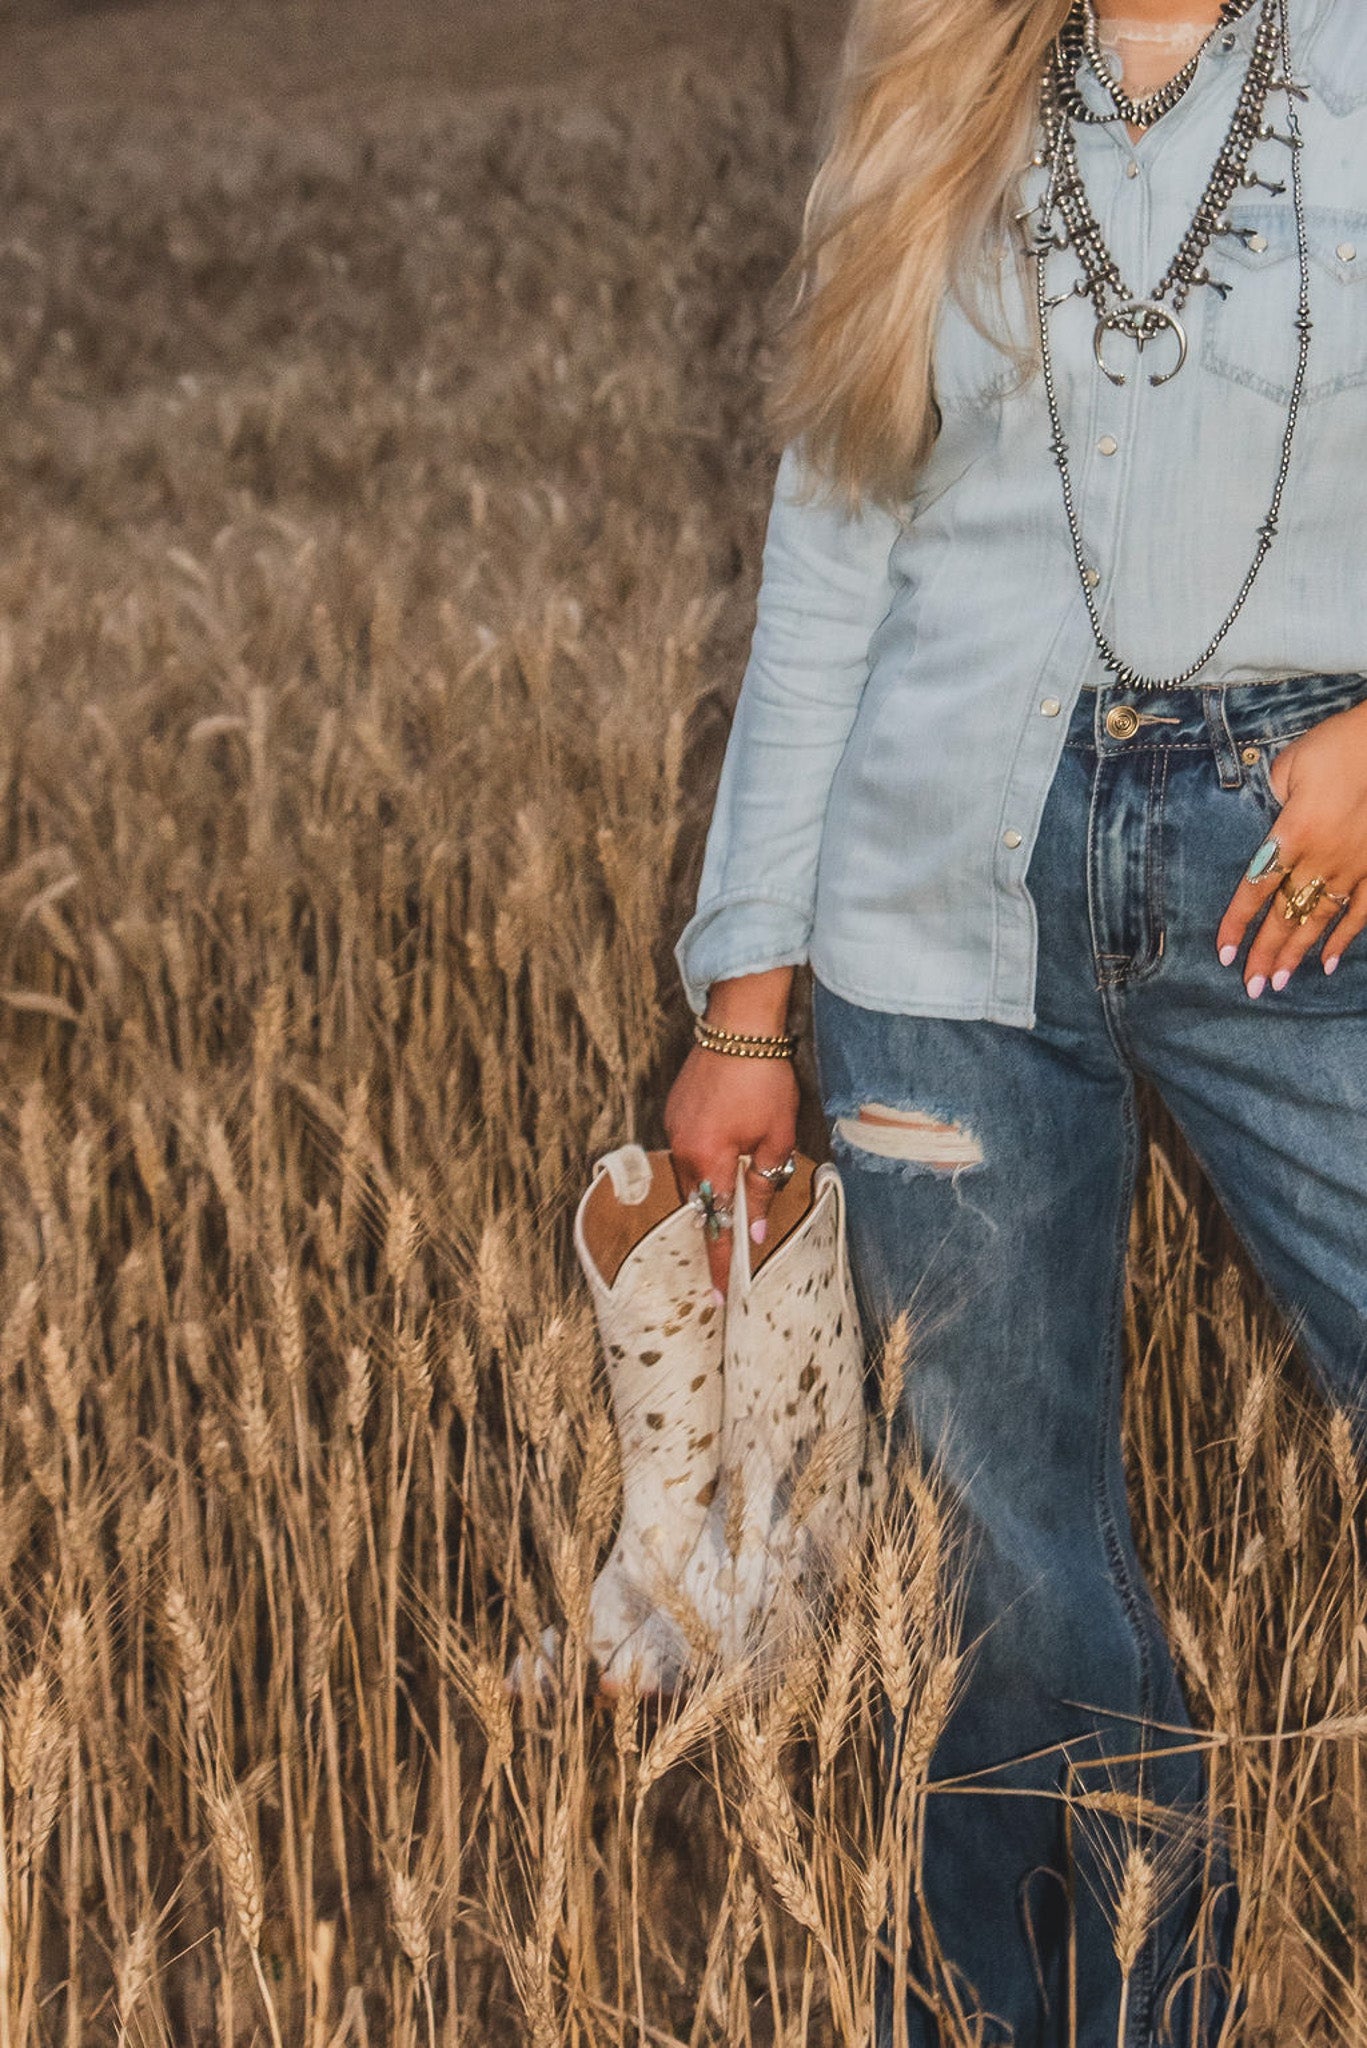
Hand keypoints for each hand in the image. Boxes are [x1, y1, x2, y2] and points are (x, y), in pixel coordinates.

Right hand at [663, 1045, 798, 1300]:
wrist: (739, 1026)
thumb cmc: (764, 1080)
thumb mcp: (776, 1139)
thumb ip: (762, 1187)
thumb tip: (756, 1229)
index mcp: (707, 1160)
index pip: (712, 1224)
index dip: (717, 1262)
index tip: (718, 1295)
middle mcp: (682, 1148)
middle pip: (699, 1200)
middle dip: (719, 1214)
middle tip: (743, 1223)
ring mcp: (674, 1128)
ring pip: (693, 1174)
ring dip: (715, 1180)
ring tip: (744, 1163)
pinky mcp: (675, 1111)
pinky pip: (688, 1148)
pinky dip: (707, 1155)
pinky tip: (730, 1136)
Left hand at [1217, 698, 1366, 995]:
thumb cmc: (1337, 745)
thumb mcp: (1290, 765)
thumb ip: (1271, 797)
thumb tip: (1268, 823)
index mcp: (1293, 833)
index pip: (1256, 888)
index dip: (1238, 923)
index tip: (1224, 954)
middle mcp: (1322, 858)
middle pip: (1286, 915)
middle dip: (1266, 954)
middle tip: (1251, 988)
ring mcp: (1354, 866)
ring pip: (1320, 920)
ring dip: (1298, 953)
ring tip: (1280, 983)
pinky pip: (1361, 911)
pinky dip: (1346, 939)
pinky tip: (1330, 962)